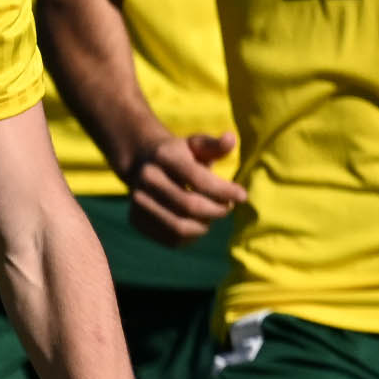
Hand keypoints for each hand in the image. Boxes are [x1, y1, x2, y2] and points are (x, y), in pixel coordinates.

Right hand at [126, 130, 245, 245]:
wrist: (142, 164)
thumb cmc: (179, 155)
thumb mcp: (196, 145)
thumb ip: (214, 145)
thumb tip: (231, 139)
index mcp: (164, 156)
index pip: (198, 179)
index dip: (224, 191)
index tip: (242, 196)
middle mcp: (147, 179)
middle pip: (190, 206)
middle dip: (216, 210)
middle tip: (227, 207)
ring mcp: (138, 201)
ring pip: (180, 228)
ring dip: (203, 226)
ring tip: (210, 215)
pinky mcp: (136, 221)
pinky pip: (171, 239)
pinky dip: (190, 236)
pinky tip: (195, 223)